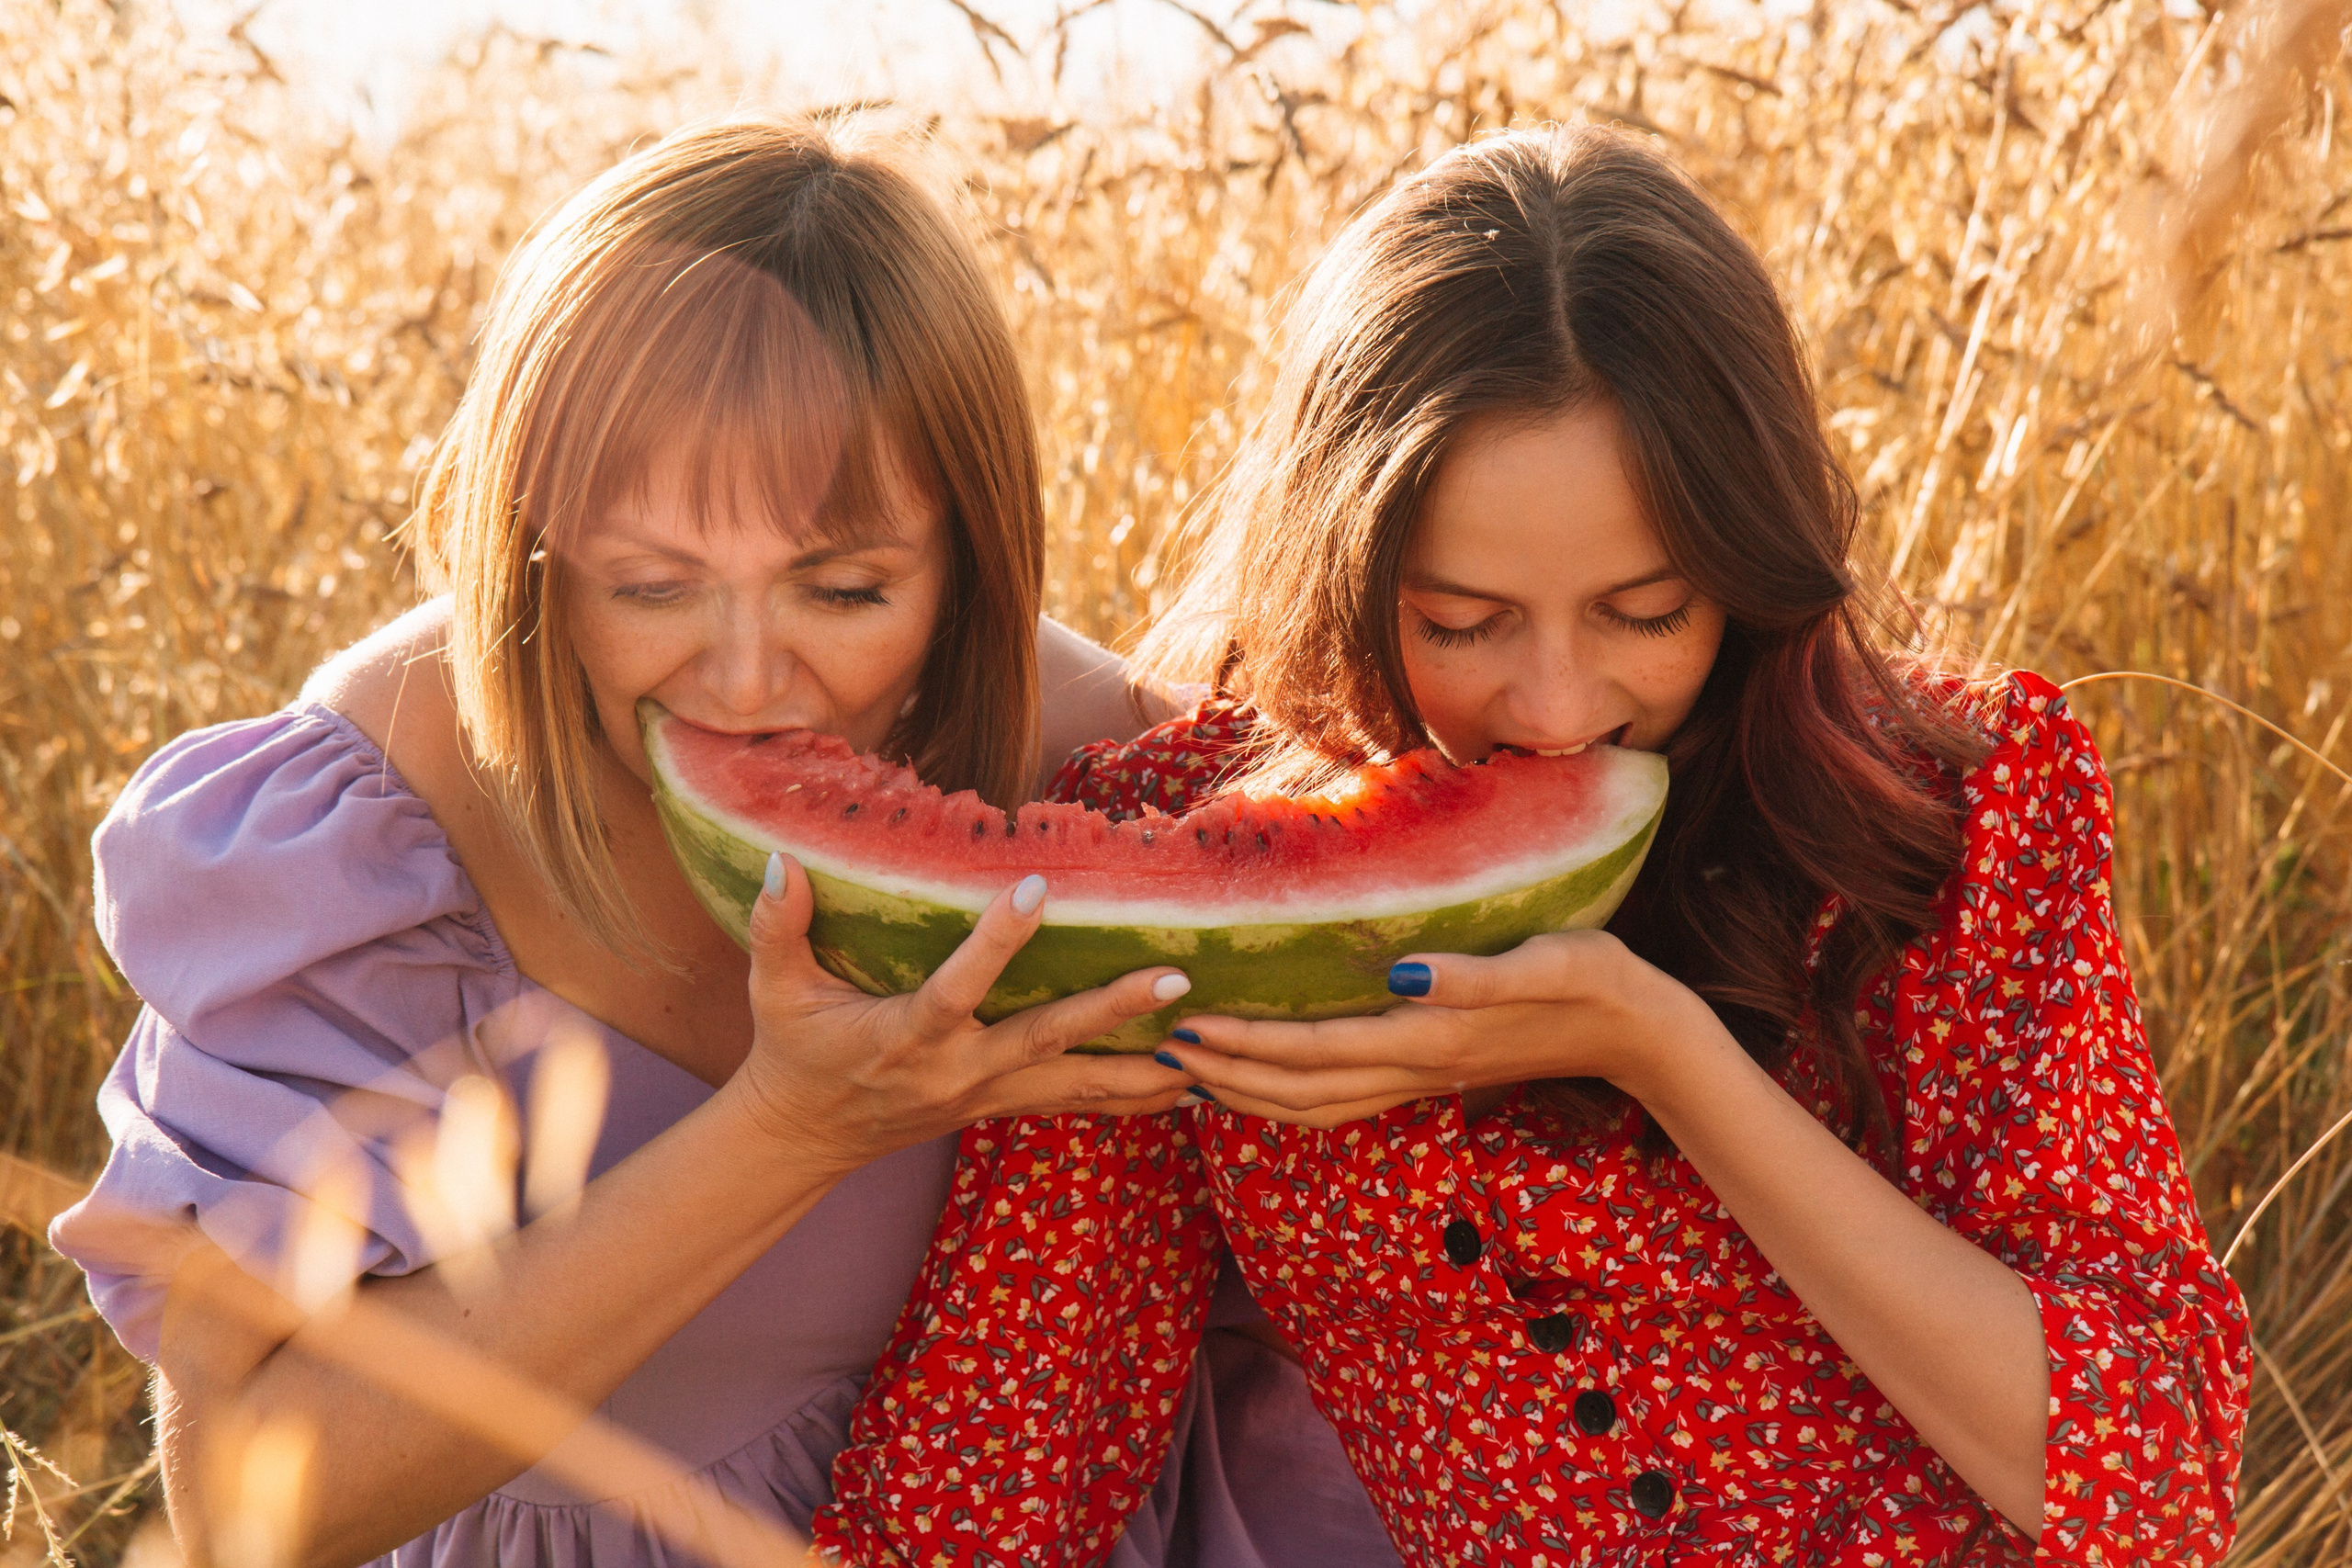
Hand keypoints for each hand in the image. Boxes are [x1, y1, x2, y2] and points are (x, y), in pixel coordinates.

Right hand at [729, 852, 1195, 1170]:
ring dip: (1145, 1068)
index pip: (956, 986)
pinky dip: (1134, 1095)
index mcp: (905, 1035)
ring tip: (1214, 1049)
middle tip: (1175, 981)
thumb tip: (779, 859)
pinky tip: (1194, 1082)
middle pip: (1044, 1040)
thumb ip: (776, 927)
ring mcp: (987, 1095)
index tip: (1036, 887)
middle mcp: (957, 1071)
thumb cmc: (794, 1048)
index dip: (995, 942)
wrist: (806, 1136)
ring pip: (1077, 1085)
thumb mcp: (775, 989)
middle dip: (1111, 1011)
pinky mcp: (1004, 1104)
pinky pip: (1079, 1102)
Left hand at [1153, 930, 1711, 1129]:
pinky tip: (1262, 1081)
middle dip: (1224, 1074)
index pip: (1315, 1051)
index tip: (1186, 1028)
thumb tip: (1402, 977)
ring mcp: (1422, 1081)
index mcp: (1431, 1038)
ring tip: (1188, 1074)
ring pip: (1315, 1106)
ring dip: (1247, 1094)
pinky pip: (1341, 1101)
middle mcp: (1416, 1069)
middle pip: (1298, 1089)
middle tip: (1156, 1052)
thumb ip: (1476, 975)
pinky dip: (1289, 1098)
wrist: (1644, 1035)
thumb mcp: (1551, 961)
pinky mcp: (1431, 1076)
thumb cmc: (1599, 982)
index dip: (1246, 1045)